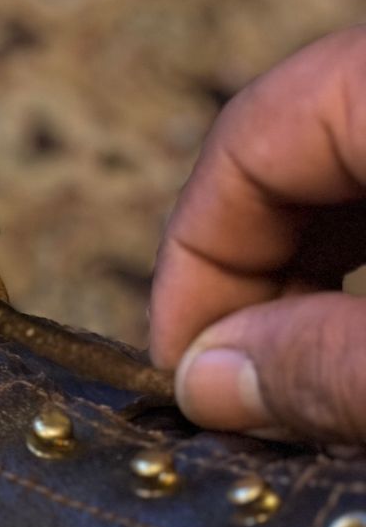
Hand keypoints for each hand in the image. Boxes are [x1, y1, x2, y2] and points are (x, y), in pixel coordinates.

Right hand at [150, 25, 365, 442]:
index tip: (180, 370)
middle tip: (241, 389)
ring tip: (304, 376)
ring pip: (358, 171)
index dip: (193, 262)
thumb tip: (209, 383)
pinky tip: (364, 333)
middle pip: (304, 148)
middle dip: (257, 274)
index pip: (252, 136)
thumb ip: (325, 364)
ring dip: (317, 275)